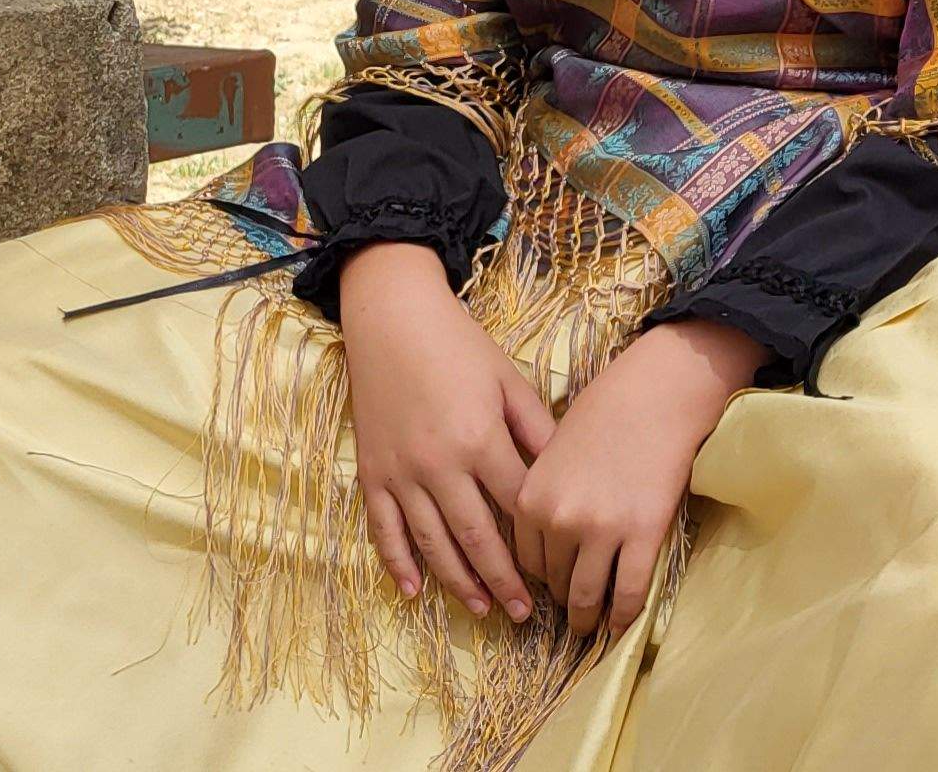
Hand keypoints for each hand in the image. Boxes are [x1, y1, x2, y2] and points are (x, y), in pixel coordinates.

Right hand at [338, 242, 552, 620]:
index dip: (540, 542)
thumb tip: (565, 475)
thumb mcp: (509, 381)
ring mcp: (401, 472)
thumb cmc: (460, 347)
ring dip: (458, 582)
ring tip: (483, 610)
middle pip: (477, 535)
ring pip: (432, 542)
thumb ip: (537, 430)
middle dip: (503, 579)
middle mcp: (439, 464)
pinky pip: (384, 529)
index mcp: (480, 439)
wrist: (391, 320)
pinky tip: (414, 592)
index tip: (561, 570)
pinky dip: (398, 564)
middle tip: (525, 616)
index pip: (517, 506)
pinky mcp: (372, 473)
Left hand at [514, 319, 757, 635]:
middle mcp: (559, 520)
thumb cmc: (606, 413)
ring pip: (587, 594)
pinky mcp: (643, 533)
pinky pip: (630, 590)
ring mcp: (601, 529)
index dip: (542, 580)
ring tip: (594, 628)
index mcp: (530, 499)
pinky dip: (625, 614)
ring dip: (588, 617)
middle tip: (574, 615)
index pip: (527, 560)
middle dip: (564, 602)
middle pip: (555, 581)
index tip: (552, 590)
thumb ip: (543, 495)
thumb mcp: (552, 452)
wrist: (656, 394)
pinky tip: (624, 624)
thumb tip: (549, 535)